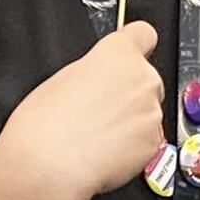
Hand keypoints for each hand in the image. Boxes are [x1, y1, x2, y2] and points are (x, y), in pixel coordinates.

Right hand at [0, 21, 168, 199]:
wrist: (49, 166)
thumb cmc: (45, 124)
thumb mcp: (63, 78)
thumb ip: (94, 70)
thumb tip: (100, 78)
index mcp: (116, 54)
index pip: (144, 33)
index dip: (136, 46)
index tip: (131, 55)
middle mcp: (141, 77)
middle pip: (146, 78)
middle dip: (130, 92)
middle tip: (101, 109)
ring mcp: (152, 111)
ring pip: (147, 111)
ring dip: (131, 120)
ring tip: (98, 134)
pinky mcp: (154, 141)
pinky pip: (148, 139)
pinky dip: (133, 145)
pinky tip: (106, 150)